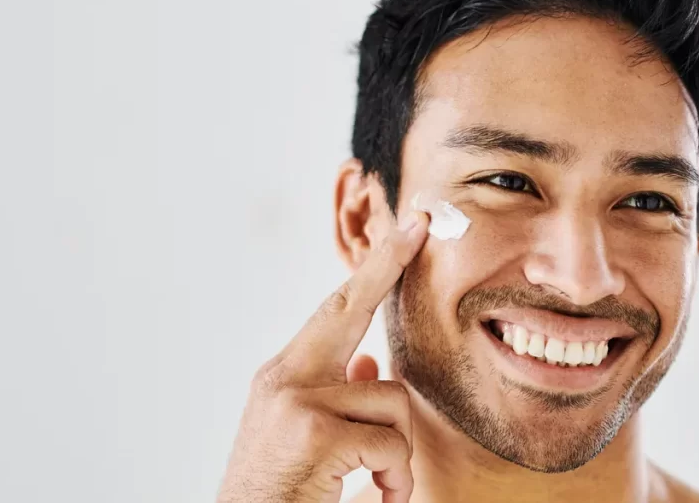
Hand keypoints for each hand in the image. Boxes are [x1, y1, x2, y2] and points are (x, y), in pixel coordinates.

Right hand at [216, 211, 429, 502]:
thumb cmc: (279, 493)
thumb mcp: (307, 440)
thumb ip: (337, 398)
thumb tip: (370, 363)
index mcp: (284, 376)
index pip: (334, 311)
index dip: (373, 271)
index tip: (406, 233)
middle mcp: (284, 377)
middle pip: (349, 305)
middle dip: (388, 263)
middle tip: (419, 223)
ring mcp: (296, 399)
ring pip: (392, 399)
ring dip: (399, 455)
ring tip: (382, 487)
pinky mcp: (314, 430)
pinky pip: (390, 442)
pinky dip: (395, 479)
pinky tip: (377, 498)